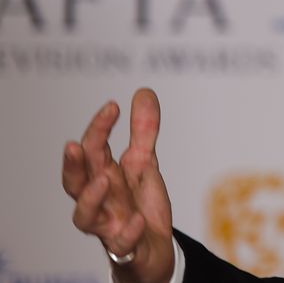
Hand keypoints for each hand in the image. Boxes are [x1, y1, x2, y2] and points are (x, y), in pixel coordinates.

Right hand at [63, 88, 175, 282]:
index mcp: (103, 176)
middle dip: (73, 165)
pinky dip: (127, 233)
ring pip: (85, 217)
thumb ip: (143, 131)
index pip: (92, 150)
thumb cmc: (140, 204)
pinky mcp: (125, 247)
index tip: (112, 105)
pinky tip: (137, 220)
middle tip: (75, 145)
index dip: (98, 128)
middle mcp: (99, 200)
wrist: (153, 248)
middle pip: (76, 183)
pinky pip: (120, 244)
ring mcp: (109, 226)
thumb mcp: (144, 164)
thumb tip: (144, 91)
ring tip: (104, 179)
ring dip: (90, 198)